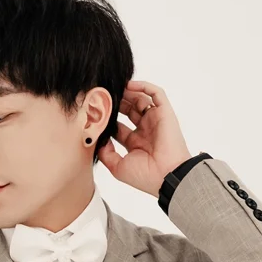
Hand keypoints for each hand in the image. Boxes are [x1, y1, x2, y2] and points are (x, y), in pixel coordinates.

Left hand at [97, 80, 192, 196]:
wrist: (166, 176)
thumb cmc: (145, 176)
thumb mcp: (117, 167)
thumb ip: (106, 153)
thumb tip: (98, 139)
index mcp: (135, 144)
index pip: (119, 127)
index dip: (108, 120)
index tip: (95, 113)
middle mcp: (145, 131)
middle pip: (129, 111)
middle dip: (116, 103)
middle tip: (103, 96)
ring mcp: (155, 121)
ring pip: (140, 99)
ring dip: (127, 93)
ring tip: (113, 88)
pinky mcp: (165, 113)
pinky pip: (156, 93)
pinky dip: (144, 86)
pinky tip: (129, 85)